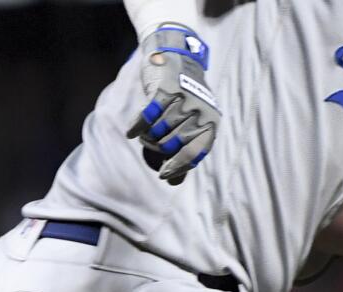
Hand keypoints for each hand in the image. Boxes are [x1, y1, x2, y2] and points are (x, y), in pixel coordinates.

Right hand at [125, 23, 219, 184]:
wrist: (178, 56)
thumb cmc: (184, 98)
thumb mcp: (191, 122)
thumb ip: (185, 151)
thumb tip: (174, 182)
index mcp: (211, 122)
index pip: (194, 154)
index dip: (177, 167)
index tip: (163, 173)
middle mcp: (200, 111)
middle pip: (171, 145)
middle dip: (157, 148)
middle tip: (151, 144)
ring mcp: (184, 100)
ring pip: (158, 132)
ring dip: (147, 136)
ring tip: (146, 133)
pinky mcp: (166, 89)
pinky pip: (147, 117)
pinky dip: (137, 126)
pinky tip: (131, 131)